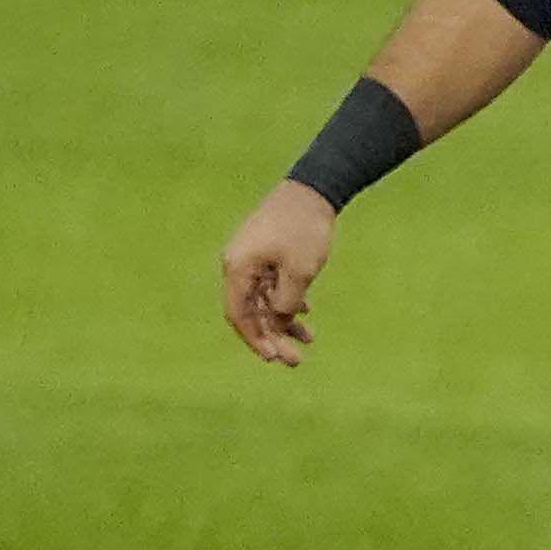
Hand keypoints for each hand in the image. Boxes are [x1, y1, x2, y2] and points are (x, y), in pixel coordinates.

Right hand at [221, 179, 337, 365]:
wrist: (312, 189)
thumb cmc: (304, 229)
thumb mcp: (300, 272)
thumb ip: (287, 302)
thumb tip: (279, 321)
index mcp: (238, 268)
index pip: (238, 315)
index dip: (255, 340)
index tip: (275, 358)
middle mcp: (239, 265)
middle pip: (251, 311)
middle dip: (273, 336)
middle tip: (296, 360)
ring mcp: (252, 258)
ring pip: (264, 299)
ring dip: (283, 321)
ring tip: (309, 339)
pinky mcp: (265, 252)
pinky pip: (271, 284)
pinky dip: (287, 300)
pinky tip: (306, 313)